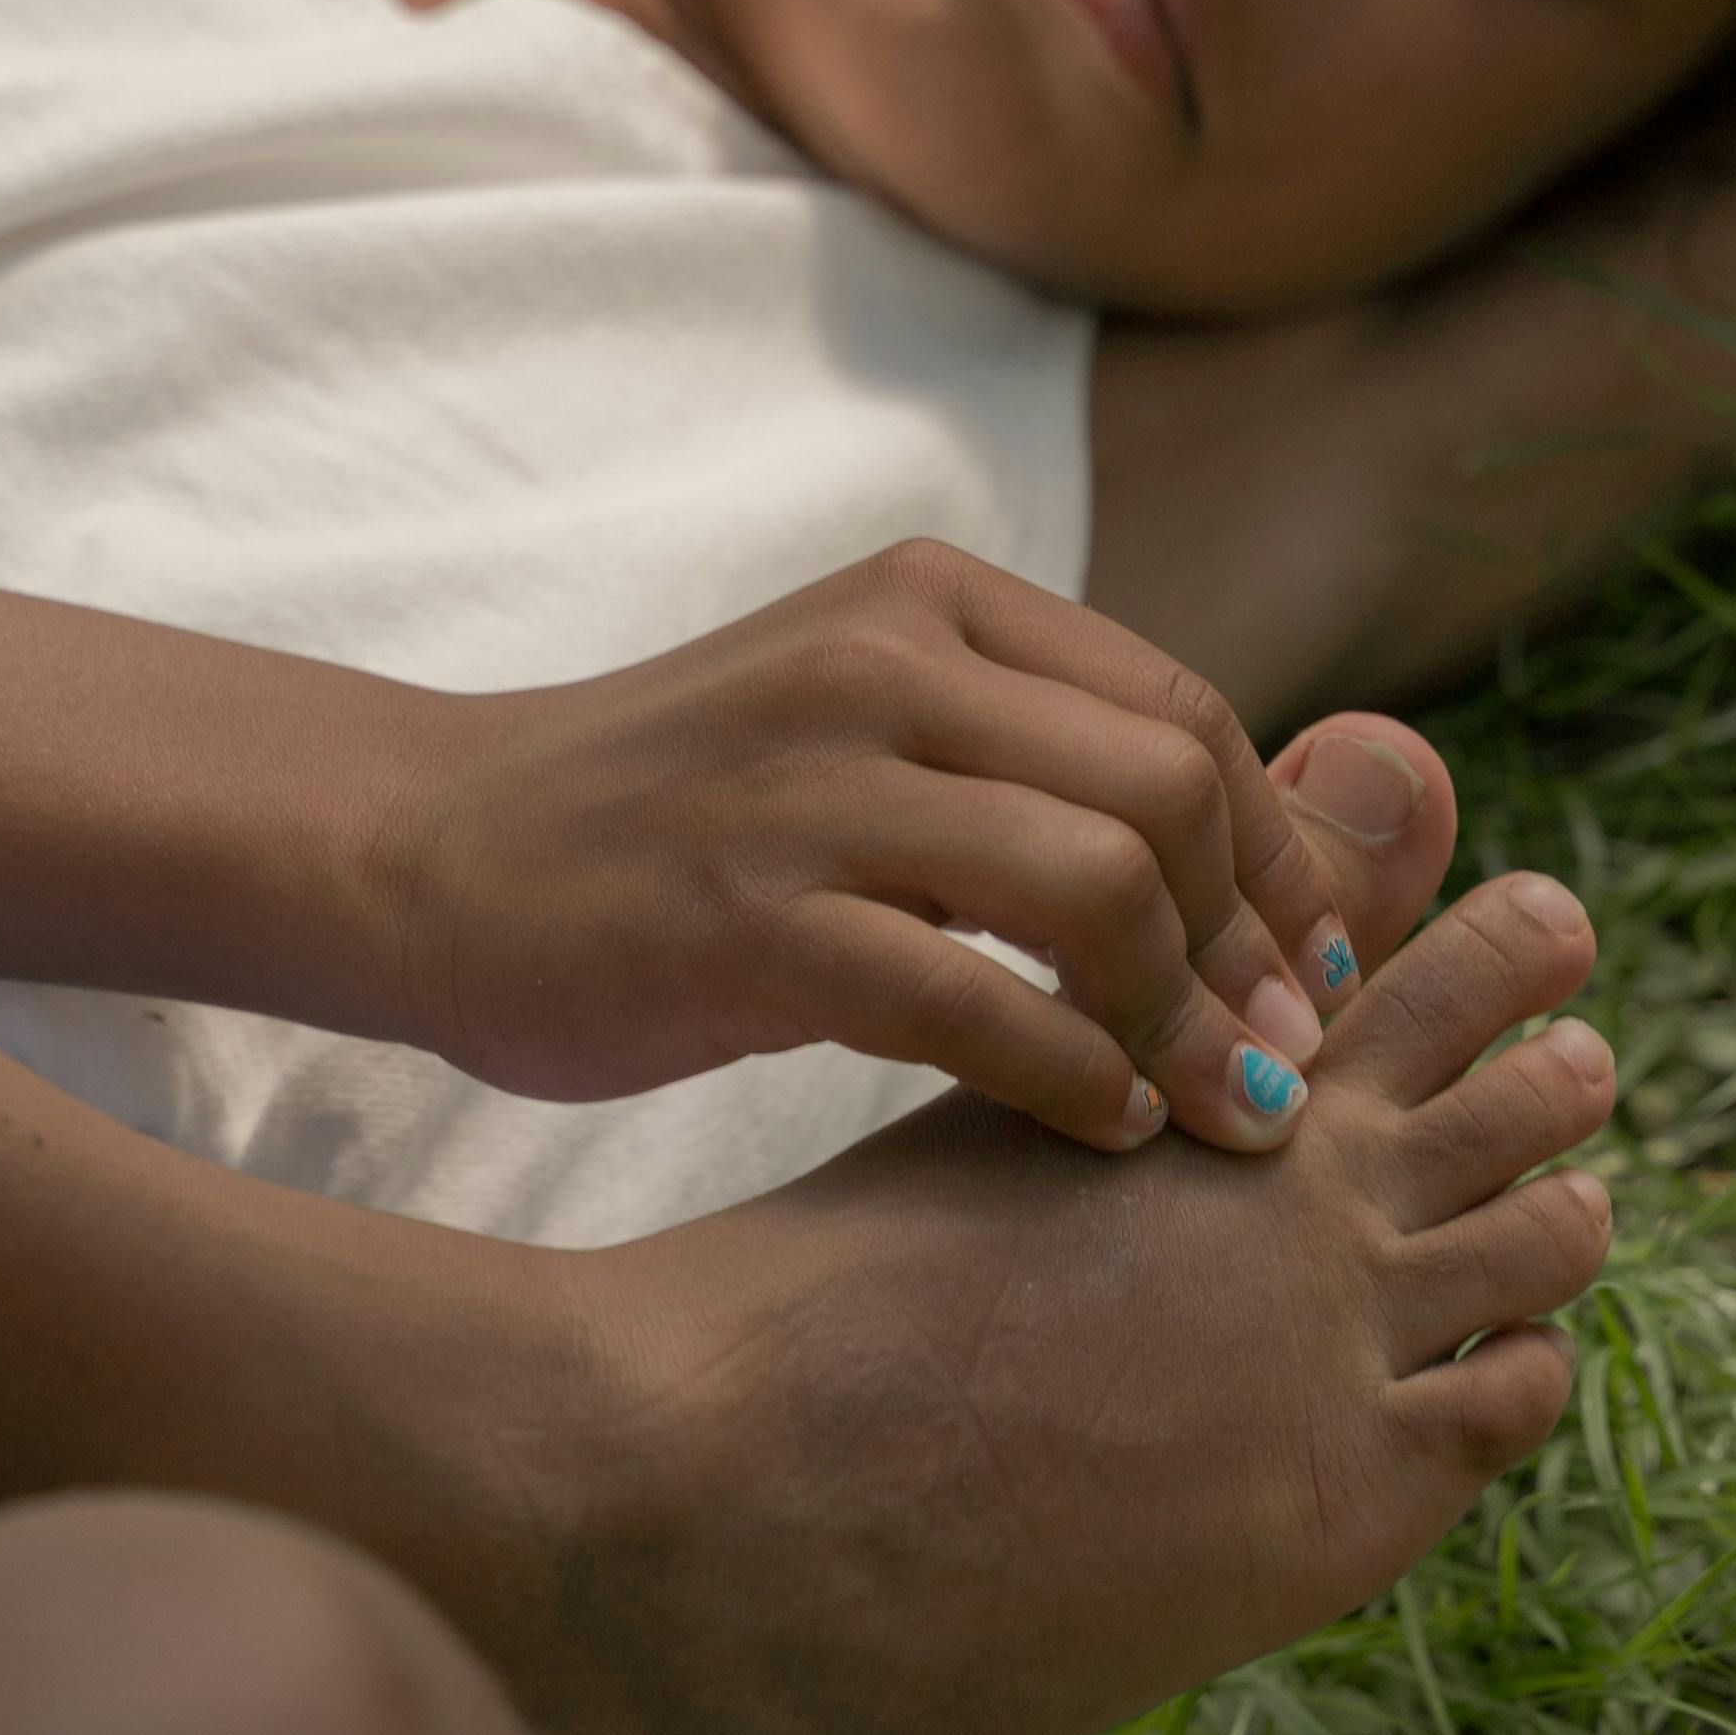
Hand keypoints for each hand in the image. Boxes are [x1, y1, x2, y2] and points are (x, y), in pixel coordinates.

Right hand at [376, 543, 1456, 1152]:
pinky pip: (975, 1002)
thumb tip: (1258, 862)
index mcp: (927, 603)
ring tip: (1216, 1113)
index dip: (1276, 853)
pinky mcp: (749, 916)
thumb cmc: (670, 825)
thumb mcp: (859, 732)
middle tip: (1284, 1063)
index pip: (1180, 712)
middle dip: (1256, 946)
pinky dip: (1075, 1077)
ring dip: (1184, 1022)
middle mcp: (882, 663)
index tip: (1311, 970)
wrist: (425, 851)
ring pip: (1095, 887)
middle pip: (1166, 790)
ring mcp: (811, 785)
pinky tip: (1103, 1131)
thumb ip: (1028, 762)